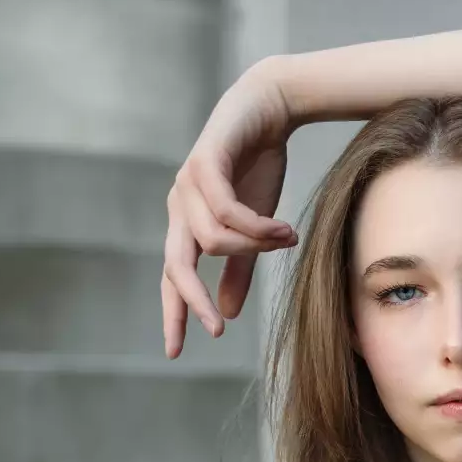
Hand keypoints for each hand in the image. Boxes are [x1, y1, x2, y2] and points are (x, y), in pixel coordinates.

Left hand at [162, 61, 298, 358]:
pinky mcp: (205, 160)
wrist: (270, 108)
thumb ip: (240, 270)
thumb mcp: (253, 230)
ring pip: (215, 240)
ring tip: (287, 240)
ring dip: (255, 248)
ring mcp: (188, 183)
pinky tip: (284, 230)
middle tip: (216, 328)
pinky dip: (257, 226)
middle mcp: (180, 206)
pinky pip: (227, 210)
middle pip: (176, 265)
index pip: (174, 277)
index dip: (174, 314)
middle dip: (193, 299)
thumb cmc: (258, 167)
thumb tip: (229, 313)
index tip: (174, 353)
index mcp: (188, 226)